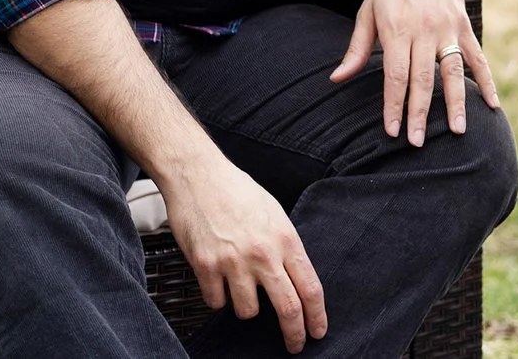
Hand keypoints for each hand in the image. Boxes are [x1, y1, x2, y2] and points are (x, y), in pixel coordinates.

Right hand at [161, 159, 326, 352]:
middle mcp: (263, 254)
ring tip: (240, 286)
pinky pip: (215, 302)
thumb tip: (294, 278)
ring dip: (246, 307)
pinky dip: (217, 297)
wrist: (199, 176)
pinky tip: (217, 279)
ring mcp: (233, 262)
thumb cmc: (239, 193)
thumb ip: (285, 247)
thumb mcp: (275, 215)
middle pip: (287, 307)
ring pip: (247, 311)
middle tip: (295, 345)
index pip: (310, 287)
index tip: (318, 331)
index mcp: (286, 240)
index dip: (317, 316)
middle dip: (294, 333)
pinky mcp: (205, 266)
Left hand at [329, 0, 498, 144]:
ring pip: (454, 72)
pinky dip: (487, 81)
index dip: (394, 104)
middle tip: (418, 143)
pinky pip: (477, 58)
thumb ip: (356, 48)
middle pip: (423, 79)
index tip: (392, 131)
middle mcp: (424, 30)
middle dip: (420, 113)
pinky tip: (492, 105)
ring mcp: (448, 28)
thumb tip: (336, 79)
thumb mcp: (367, 11)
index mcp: (397, 29)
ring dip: (457, 103)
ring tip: (459, 131)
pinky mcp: (463, 26)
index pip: (395, 75)